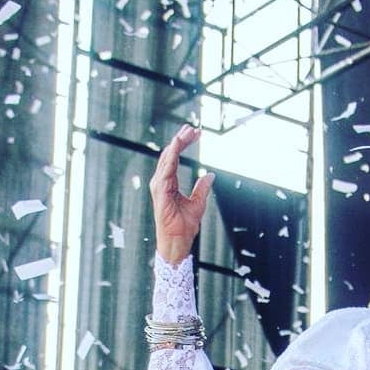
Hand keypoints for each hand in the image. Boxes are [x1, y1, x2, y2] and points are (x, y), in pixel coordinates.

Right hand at [149, 125, 213, 265]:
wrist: (178, 241)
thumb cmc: (184, 226)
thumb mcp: (198, 203)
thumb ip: (202, 188)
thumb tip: (209, 175)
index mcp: (169, 183)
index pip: (175, 158)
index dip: (184, 144)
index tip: (195, 133)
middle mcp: (162, 182)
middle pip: (170, 155)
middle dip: (181, 140)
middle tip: (192, 128)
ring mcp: (159, 187)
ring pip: (167, 159)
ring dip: (176, 145)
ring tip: (186, 133)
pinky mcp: (160, 193)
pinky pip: (165, 171)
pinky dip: (170, 158)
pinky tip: (176, 147)